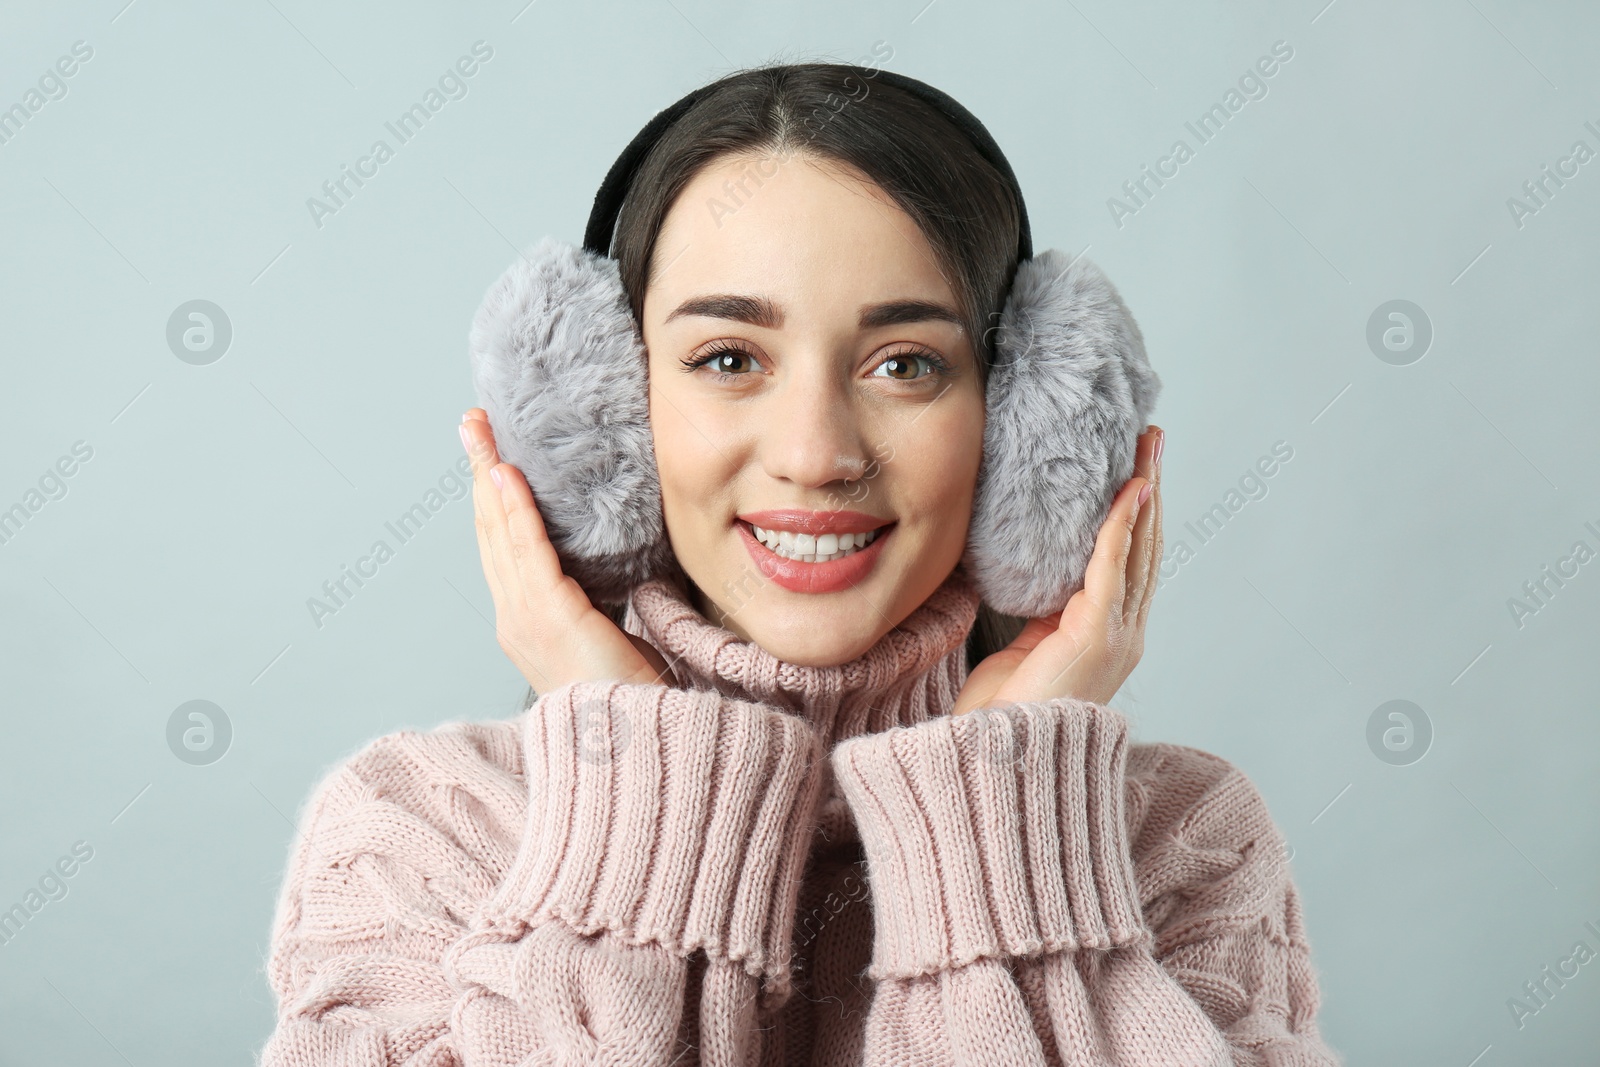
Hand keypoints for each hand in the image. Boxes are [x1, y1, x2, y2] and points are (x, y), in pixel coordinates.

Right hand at [460, 408, 671, 691]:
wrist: (633, 748)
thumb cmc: (629, 701)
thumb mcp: (610, 639)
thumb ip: (601, 602)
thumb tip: (620, 567)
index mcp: (526, 623)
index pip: (501, 547)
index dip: (492, 497)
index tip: (490, 455)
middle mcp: (515, 618)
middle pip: (489, 530)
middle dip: (481, 472)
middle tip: (474, 423)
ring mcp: (526, 619)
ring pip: (500, 533)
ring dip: (490, 476)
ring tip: (483, 431)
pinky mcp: (550, 618)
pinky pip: (529, 553)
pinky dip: (516, 512)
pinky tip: (507, 476)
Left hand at [951, 425, 1163, 714]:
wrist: (998, 762)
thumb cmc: (1004, 715)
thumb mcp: (1024, 651)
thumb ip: (1037, 614)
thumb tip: (1022, 575)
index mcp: (1109, 636)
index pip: (1130, 562)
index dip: (1138, 515)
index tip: (1137, 470)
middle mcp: (1125, 634)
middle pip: (1146, 547)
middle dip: (1151, 490)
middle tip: (1151, 441)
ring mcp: (1117, 636)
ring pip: (1138, 549)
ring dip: (1145, 493)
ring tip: (1147, 448)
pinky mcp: (1098, 635)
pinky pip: (1112, 567)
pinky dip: (1122, 526)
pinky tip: (1130, 491)